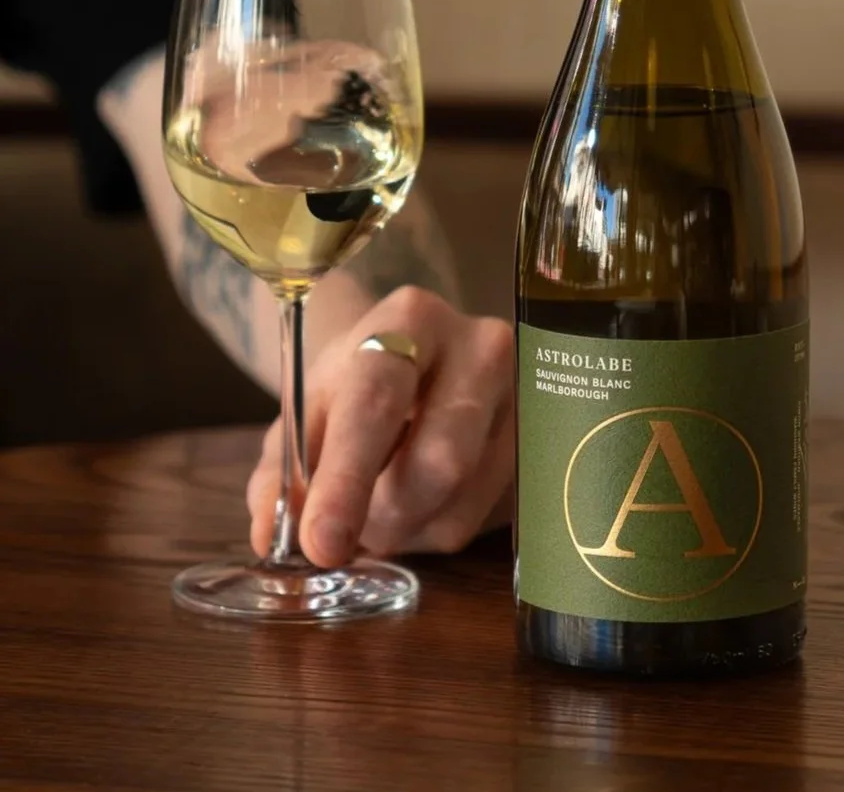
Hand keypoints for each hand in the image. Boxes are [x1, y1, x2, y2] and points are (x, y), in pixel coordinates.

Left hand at [246, 287, 513, 565]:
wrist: (421, 360)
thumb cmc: (356, 388)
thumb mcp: (308, 417)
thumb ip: (284, 476)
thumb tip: (278, 536)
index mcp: (411, 319)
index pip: (379, 399)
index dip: (347, 476)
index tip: (322, 542)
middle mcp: (482, 344)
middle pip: (440, 459)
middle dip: (385, 515)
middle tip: (352, 531)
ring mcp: (527, 391)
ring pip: (465, 499)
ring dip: (412, 530)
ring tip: (387, 503)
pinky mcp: (547, 439)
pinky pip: (493, 516)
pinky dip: (444, 527)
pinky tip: (429, 499)